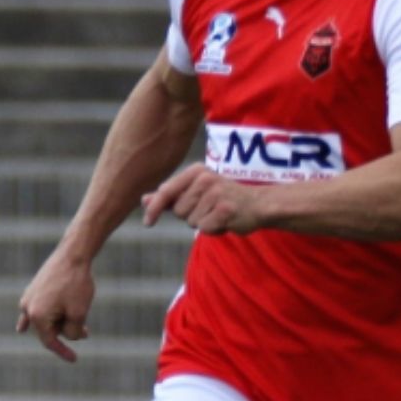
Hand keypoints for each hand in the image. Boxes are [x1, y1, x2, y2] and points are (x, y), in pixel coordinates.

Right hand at [17, 247, 94, 362]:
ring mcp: (28, 298)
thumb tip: (70, 337)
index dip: (63, 351)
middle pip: (49, 330)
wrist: (73, 254)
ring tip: (76, 314)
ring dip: (61, 322)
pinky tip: (22, 328)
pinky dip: (32, 319)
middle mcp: (28, 308)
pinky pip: (32, 310)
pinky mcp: (33, 289)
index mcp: (37, 316)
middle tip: (87, 329)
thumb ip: (73, 332)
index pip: (50, 342)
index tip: (75, 360)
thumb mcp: (79, 313)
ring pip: (46, 319)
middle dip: (67, 332)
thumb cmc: (77, 283)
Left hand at [143, 165, 263, 234]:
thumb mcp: (194, 193)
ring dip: (203, 223)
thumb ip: (170, 196)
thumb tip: (143, 200)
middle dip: (189, 216)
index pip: (166, 191)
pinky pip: (204, 228)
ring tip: (217, 214)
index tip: (147, 223)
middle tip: (208, 210)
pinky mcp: (226, 209)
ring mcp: (216, 193)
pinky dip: (213, 230)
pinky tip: (224, 221)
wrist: (256, 204)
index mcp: (196, 171)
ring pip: (191, 221)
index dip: (154, 209)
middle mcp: (205, 178)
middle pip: (178, 211)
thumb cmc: (221, 199)